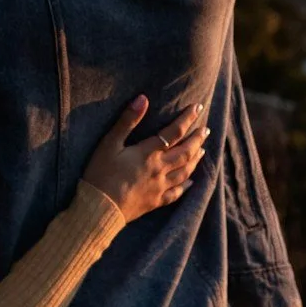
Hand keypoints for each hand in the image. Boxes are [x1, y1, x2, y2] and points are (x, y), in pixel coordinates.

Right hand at [81, 97, 209, 223]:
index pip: (174, 132)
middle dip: (197, 139)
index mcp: (149, 153)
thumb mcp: (110, 143)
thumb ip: (128, 121)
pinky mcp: (156, 201)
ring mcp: (160, 186)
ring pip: (185, 171)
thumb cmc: (101, 173)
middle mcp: (160, 169)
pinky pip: (177, 193)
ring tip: (202, 150)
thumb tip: (143, 98)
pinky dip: (186, 185)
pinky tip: (191, 181)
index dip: (187, 118)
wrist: (99, 208)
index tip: (197, 107)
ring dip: (195, 159)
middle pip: (185, 152)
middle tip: (206, 130)